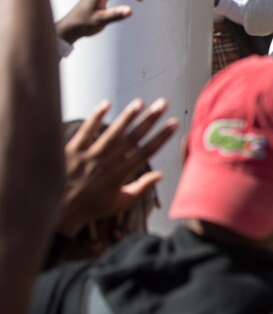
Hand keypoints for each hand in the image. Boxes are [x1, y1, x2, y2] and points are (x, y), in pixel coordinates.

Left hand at [56, 98, 177, 236]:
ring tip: (140, 102)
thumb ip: (141, 188)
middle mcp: (107, 163)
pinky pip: (86, 131)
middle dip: (150, 119)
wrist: (57, 212)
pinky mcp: (72, 151)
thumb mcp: (120, 203)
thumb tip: (160, 175)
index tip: (174, 123)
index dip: (162, 136)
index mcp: (119, 175)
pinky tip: (106, 104)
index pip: (146, 151)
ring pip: (112, 132)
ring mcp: (89, 155)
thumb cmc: (91, 208)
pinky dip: (96, 117)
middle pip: (133, 137)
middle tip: (162, 104)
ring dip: (127, 116)